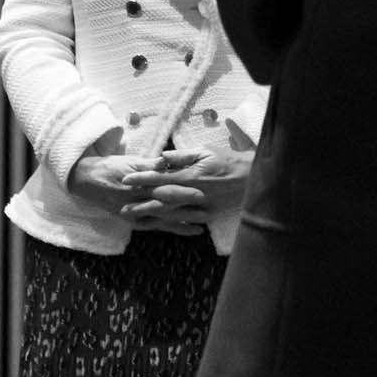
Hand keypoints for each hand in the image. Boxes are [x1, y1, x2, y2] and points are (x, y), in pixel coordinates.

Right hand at [67, 141, 203, 236]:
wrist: (86, 180)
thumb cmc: (111, 167)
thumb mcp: (130, 162)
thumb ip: (150, 164)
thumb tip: (166, 161)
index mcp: (138, 184)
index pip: (163, 189)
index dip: (182, 191)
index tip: (201, 192)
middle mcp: (136, 201)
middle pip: (166, 207)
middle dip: (187, 210)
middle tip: (208, 211)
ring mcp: (134, 214)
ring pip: (163, 220)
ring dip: (183, 223)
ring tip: (203, 226)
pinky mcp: (132, 221)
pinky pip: (155, 227)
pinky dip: (172, 229)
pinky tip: (188, 231)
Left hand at [120, 148, 253, 230]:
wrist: (253, 177)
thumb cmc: (228, 160)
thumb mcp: (205, 151)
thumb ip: (182, 155)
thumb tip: (162, 157)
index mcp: (191, 175)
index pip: (160, 176)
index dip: (142, 178)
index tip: (126, 179)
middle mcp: (194, 193)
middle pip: (161, 199)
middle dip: (141, 202)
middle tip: (123, 206)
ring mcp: (201, 206)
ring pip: (171, 213)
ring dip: (151, 215)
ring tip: (134, 217)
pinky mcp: (208, 215)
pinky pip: (186, 221)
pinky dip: (172, 224)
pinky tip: (160, 225)